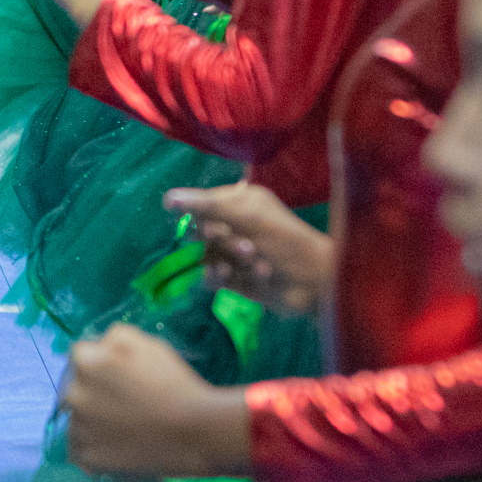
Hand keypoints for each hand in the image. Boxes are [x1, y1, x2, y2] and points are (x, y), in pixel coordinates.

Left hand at [63, 325, 239, 478]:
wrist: (195, 432)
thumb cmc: (174, 384)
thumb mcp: (147, 344)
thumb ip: (114, 338)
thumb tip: (99, 346)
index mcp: (86, 363)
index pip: (80, 358)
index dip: (100, 366)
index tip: (117, 378)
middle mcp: (74, 395)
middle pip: (75, 390)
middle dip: (93, 395)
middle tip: (124, 405)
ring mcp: (79, 428)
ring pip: (77, 422)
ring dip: (92, 423)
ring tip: (125, 430)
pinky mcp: (88, 458)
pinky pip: (80, 451)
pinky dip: (94, 451)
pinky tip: (117, 449)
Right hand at [164, 182, 333, 315]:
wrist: (314, 282)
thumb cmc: (284, 240)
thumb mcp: (247, 215)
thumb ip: (206, 205)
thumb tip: (167, 198)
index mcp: (241, 203)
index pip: (203, 202)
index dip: (195, 210)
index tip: (189, 216)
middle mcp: (236, 226)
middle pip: (201, 230)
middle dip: (214, 236)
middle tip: (230, 238)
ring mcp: (234, 255)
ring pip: (205, 255)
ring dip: (222, 257)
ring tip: (250, 259)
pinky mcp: (235, 280)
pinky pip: (210, 277)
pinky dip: (216, 276)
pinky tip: (230, 276)